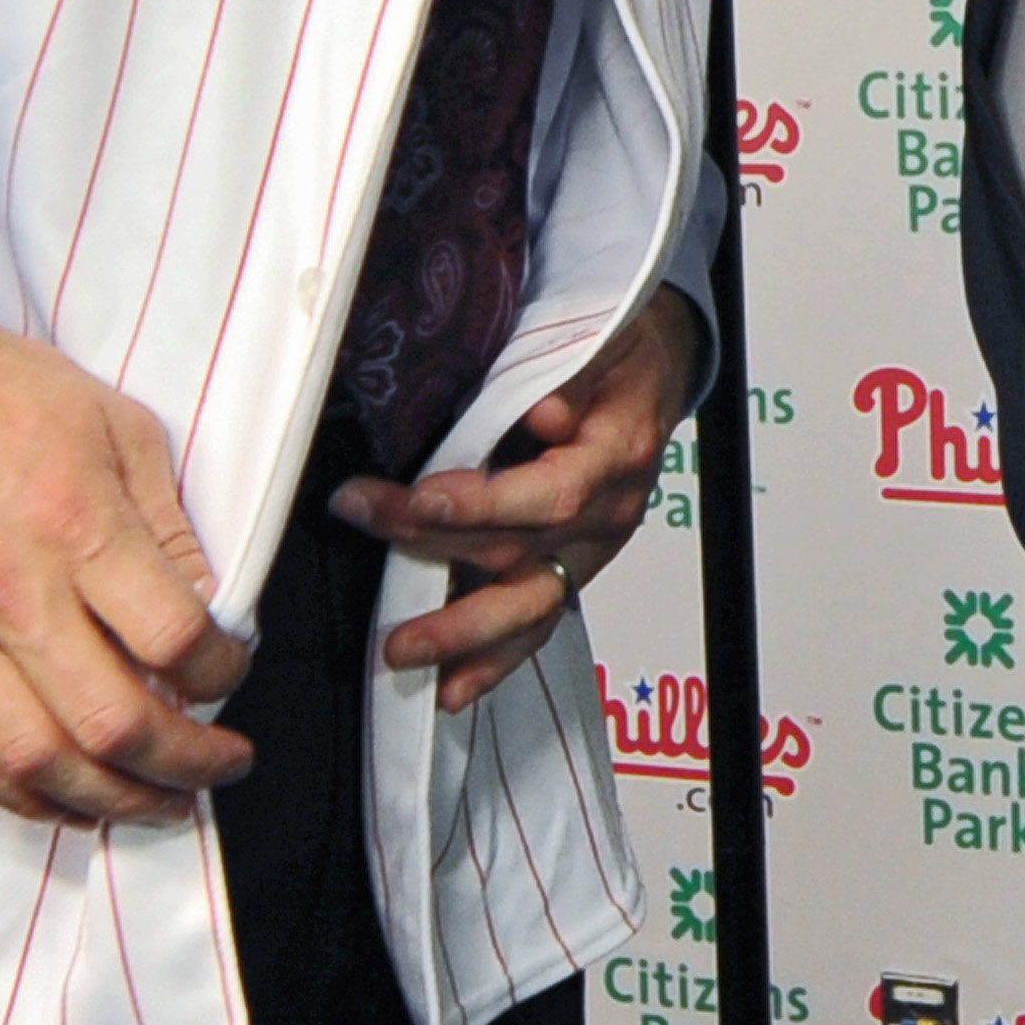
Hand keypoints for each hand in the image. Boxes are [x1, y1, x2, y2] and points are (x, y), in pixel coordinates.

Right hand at [0, 309, 253, 827]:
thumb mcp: (116, 425)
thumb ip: (166, 524)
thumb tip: (208, 605)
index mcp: (76, 524)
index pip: (173, 638)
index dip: (223, 673)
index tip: (234, 673)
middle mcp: (11, 592)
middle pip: (113, 723)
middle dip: (184, 763)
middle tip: (218, 768)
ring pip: (36, 762)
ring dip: (108, 801)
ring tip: (154, 803)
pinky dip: (21, 796)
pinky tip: (64, 798)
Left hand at [329, 287, 700, 714]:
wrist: (660, 367)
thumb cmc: (623, 346)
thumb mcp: (603, 336)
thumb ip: (569, 376)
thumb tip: (543, 414)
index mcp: (617, 453)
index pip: (550, 494)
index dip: (484, 503)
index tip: (420, 497)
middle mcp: (609, 514)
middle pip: (522, 551)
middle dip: (434, 546)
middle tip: (364, 521)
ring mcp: (593, 549)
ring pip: (528, 606)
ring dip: (461, 632)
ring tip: (400, 649)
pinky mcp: (574, 567)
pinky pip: (536, 621)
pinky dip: (495, 659)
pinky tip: (452, 688)